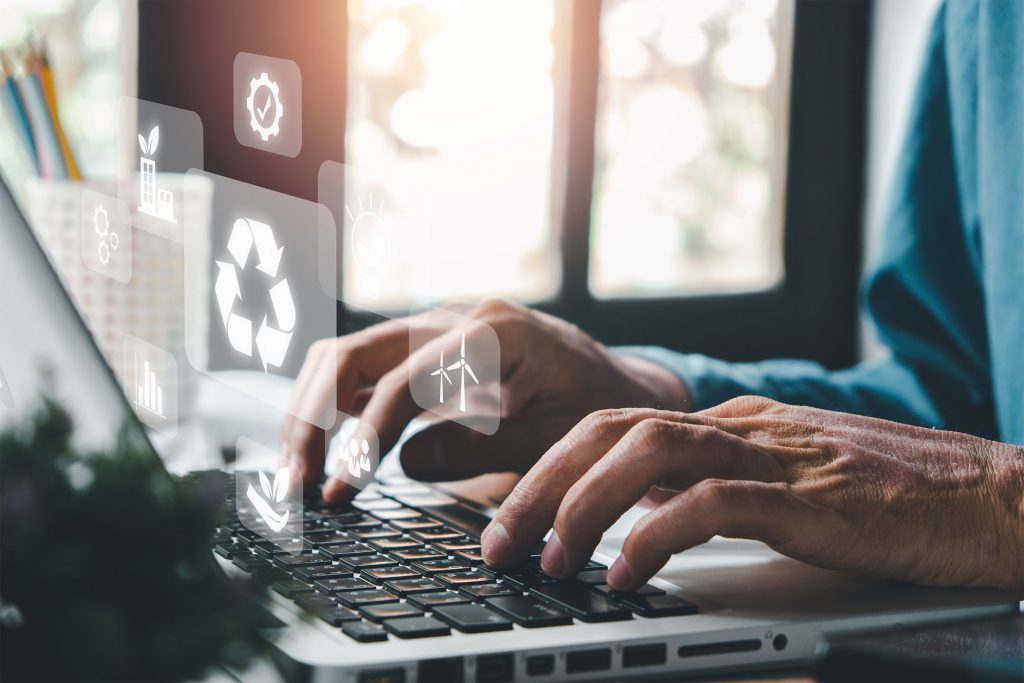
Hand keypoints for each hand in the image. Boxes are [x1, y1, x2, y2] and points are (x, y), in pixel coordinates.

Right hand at [279, 300, 688, 501]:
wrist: (615, 383)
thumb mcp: (553, 438)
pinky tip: (327, 451)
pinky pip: (364, 369)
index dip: (365, 437)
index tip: (342, 488)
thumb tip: (404, 462)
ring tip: (298, 474)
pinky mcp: (425, 351)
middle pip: (354, 353)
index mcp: (493, 334)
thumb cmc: (593, 407)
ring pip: (346, 356)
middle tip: (296, 484)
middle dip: (313, 417)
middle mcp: (455, 319)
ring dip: (312, 411)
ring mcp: (435, 330)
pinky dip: (335, 406)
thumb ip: (483, 448)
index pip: (403, 380)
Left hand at [482, 396, 1023, 593]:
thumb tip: (649, 509)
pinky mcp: (810, 496)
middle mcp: (742, 427)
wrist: (996, 496)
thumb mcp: (792, 482)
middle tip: (497, 539)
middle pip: (610, 429)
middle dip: (541, 482)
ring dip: (581, 505)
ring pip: (647, 452)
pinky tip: (624, 577)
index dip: (552, 465)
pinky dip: (654, 536)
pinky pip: (711, 505)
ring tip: (546, 560)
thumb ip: (724, 485)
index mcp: (734, 424)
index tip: (510, 515)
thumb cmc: (897, 500)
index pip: (617, 425)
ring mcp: (775, 456)